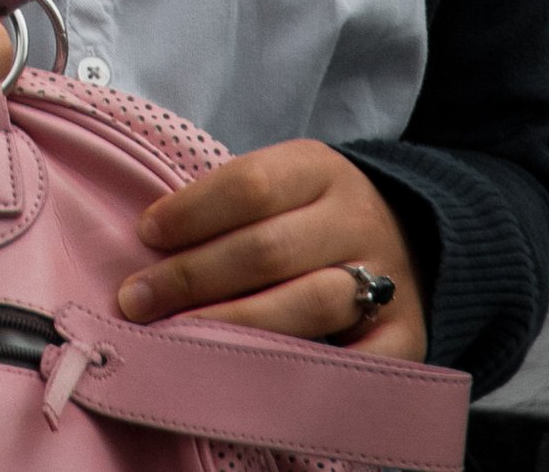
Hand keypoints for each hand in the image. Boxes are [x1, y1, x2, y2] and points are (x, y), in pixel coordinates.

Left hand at [117, 140, 425, 359]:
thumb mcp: (283, 185)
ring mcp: (386, 278)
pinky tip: (257, 378)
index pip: (251, 184)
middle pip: (269, 249)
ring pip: (309, 303)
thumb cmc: (312, 217)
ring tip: (180, 340)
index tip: (145, 236)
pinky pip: (355, 363)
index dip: (192, 211)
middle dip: (193, 278)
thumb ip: (232, 209)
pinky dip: (306, 372)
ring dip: (236, 325)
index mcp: (319, 169)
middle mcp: (356, 218)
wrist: (410, 239)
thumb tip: (151, 247)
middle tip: (137, 302)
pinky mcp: (405, 336)